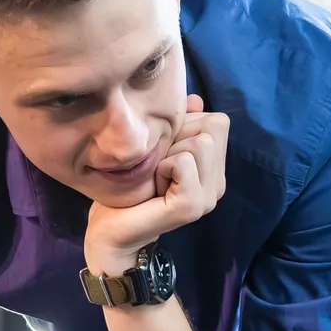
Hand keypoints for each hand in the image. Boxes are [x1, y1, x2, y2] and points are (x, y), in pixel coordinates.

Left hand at [84, 94, 228, 268]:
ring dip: (169, 153)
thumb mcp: (158, 148)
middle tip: (159, 167)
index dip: (186, 126)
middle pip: (212, 127)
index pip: (218, 121)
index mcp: (215, 170)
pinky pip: (183, 161)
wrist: (112, 230)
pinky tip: (155, 186)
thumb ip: (179, 124)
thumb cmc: (131, 188)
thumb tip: (195, 99)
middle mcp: (218, 184)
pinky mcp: (192, 205)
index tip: (165, 153)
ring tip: (157, 177)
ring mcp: (209, 197)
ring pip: (200, 142)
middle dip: (178, 138)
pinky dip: (163, 166)